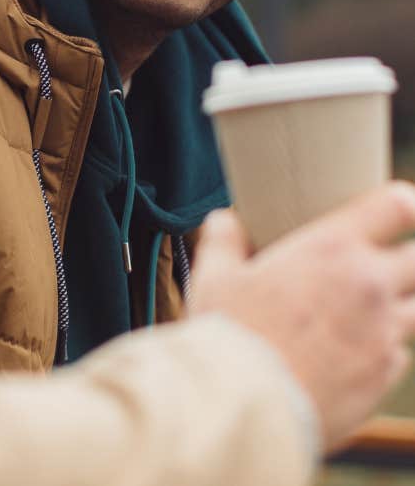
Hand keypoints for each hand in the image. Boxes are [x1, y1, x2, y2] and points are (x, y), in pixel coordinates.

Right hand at [190, 181, 414, 450]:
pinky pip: (398, 352)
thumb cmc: (229, 333)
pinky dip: (382, 347)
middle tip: (379, 262)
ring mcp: (383, 333)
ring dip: (393, 304)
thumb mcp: (213, 275)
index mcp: (331, 248)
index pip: (395, 206)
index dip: (402, 203)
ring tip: (357, 309)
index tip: (397, 208)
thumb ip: (223, 239)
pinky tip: (347, 351)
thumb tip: (224, 220)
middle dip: (406, 257)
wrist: (246, 406)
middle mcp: (369, 285)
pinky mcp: (383, 375)